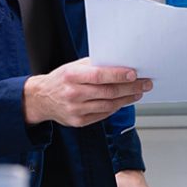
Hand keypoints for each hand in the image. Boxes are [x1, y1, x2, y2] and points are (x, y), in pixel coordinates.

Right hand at [23, 58, 152, 126]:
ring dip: (127, 99)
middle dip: (130, 88)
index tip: (134, 74)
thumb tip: (119, 64)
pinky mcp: (78, 122)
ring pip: (108, 105)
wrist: (41, 99)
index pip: (99, 75)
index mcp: (71, 76)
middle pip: (108, 92)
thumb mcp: (73, 67)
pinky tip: (123, 101)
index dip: (118, 75)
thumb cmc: (61, 80)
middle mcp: (73, 93)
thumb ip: (94, 65)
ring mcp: (75, 110)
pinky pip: (103, 114)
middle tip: (145, 84)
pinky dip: (115, 108)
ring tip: (138, 93)